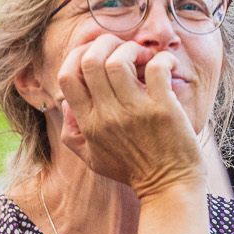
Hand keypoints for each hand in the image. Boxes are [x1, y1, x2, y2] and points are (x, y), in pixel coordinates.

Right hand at [55, 34, 205, 198]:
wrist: (169, 189)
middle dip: (104, 44)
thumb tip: (64, 103)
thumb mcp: (92, 158)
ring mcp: (135, 112)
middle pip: (90, 61)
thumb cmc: (133, 172)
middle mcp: (107, 115)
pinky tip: (166, 65)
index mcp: (88, 124)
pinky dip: (161, 60)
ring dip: (130, 50)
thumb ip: (72, 132)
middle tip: (123, 49)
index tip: (97, 55)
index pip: (66, 76)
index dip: (78, 56)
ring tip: (143, 57)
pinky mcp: (163, 109)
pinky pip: (157, 70)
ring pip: (118, 62)